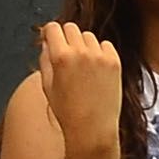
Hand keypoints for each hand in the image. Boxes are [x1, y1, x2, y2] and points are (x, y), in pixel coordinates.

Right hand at [36, 23, 124, 158]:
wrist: (93, 129)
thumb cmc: (67, 112)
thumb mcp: (47, 86)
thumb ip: (44, 59)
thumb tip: (47, 42)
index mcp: (60, 57)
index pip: (53, 28)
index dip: (50, 32)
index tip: (51, 38)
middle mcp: (80, 52)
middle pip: (71, 28)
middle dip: (66, 37)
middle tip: (67, 54)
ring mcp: (99, 56)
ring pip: (88, 36)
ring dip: (84, 45)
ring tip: (83, 67)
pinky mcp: (115, 61)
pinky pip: (105, 45)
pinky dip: (100, 52)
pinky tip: (96, 70)